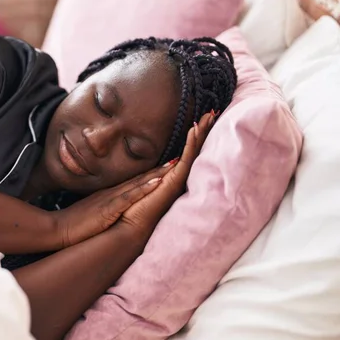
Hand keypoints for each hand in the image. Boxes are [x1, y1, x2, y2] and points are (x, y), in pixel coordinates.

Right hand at [50, 163, 175, 248]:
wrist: (58, 228)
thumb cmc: (74, 222)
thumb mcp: (93, 211)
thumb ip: (104, 206)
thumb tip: (113, 208)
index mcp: (110, 195)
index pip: (135, 181)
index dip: (152, 173)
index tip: (169, 165)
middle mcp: (113, 193)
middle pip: (140, 178)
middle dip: (160, 169)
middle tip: (180, 157)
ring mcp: (110, 200)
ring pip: (137, 184)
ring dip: (155, 174)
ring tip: (174, 164)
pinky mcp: (108, 209)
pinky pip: (128, 198)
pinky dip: (143, 189)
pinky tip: (156, 183)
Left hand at [119, 111, 214, 237]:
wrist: (127, 228)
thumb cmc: (131, 210)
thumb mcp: (140, 186)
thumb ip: (149, 177)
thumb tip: (154, 166)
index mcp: (170, 178)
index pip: (186, 153)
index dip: (195, 137)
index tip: (201, 120)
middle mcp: (178, 179)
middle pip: (195, 151)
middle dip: (204, 131)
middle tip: (213, 111)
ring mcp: (177, 181)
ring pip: (194, 153)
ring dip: (201, 133)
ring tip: (209, 115)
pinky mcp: (172, 184)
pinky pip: (185, 160)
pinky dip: (191, 145)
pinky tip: (195, 130)